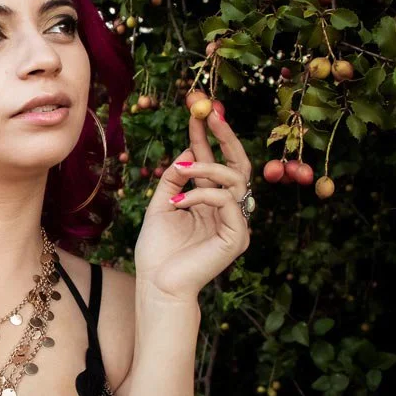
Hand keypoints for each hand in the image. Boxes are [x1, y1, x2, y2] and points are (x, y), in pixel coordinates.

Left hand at [134, 106, 252, 300]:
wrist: (157, 284)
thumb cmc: (157, 250)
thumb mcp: (161, 204)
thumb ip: (173, 178)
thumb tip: (186, 153)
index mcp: (211, 202)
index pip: (215, 162)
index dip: (208, 136)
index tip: (199, 110)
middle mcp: (229, 210)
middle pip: (238, 165)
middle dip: (225, 136)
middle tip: (211, 112)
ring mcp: (237, 223)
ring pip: (235, 179)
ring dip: (206, 167)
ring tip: (182, 169)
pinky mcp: (238, 237)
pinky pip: (227, 201)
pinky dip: (201, 194)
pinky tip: (179, 201)